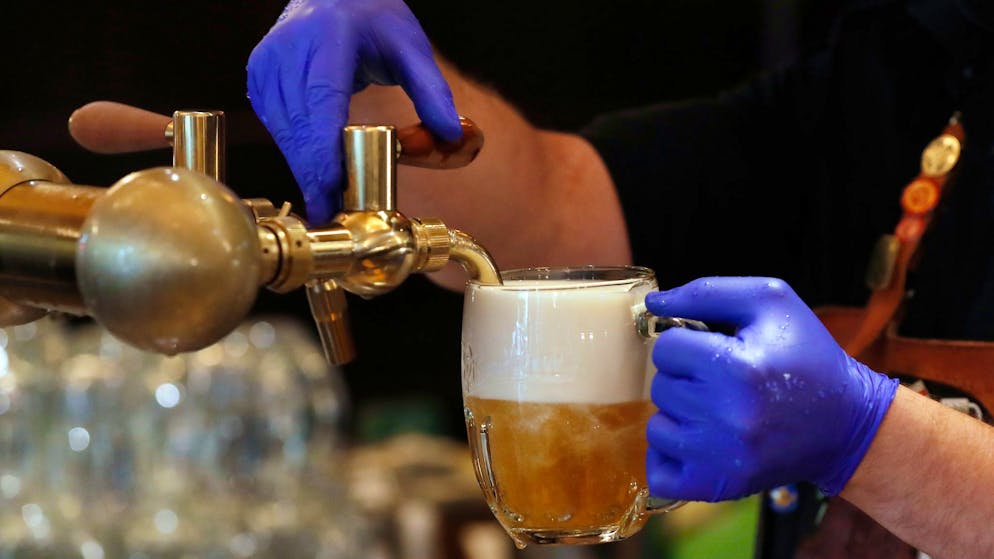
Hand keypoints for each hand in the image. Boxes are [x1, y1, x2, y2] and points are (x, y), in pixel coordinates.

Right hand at [247, 0, 461, 223]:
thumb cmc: (373, 18)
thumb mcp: (411, 48)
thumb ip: (432, 91)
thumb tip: (449, 134)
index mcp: (329, 36)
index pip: (322, 102)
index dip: (323, 152)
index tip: (330, 189)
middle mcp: (291, 47)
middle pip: (298, 124)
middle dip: (314, 173)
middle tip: (330, 211)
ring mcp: (269, 60)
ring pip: (282, 129)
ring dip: (302, 166)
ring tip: (325, 200)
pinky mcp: (259, 73)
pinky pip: (275, 123)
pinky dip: (294, 149)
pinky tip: (312, 169)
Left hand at [644, 277, 897, 500]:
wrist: (846, 424)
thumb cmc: (807, 355)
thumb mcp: (770, 302)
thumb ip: (706, 292)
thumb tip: (653, 304)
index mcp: (740, 366)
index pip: (667, 348)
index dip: (688, 342)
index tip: (714, 349)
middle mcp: (728, 416)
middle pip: (661, 387)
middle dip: (685, 378)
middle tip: (721, 380)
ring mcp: (721, 457)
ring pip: (658, 426)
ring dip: (680, 415)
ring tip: (718, 409)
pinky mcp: (718, 486)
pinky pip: (660, 471)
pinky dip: (673, 455)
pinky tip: (702, 440)